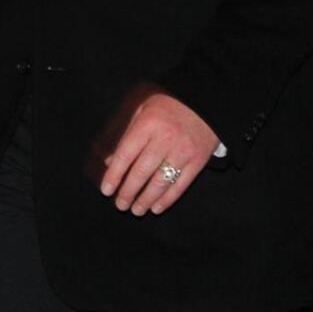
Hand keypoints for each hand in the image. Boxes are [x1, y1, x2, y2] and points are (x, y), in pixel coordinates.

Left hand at [99, 90, 219, 216]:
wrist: (206, 101)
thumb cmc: (169, 105)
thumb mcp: (144, 110)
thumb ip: (127, 134)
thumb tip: (110, 161)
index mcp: (148, 124)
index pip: (126, 155)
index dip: (114, 175)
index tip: (106, 190)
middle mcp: (165, 139)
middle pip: (142, 172)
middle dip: (128, 192)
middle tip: (120, 205)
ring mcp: (183, 151)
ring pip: (160, 182)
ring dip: (146, 200)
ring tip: (136, 210)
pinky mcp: (198, 160)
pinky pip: (180, 185)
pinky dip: (167, 199)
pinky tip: (156, 208)